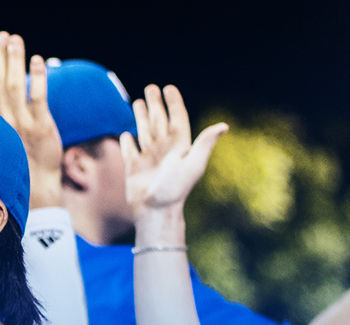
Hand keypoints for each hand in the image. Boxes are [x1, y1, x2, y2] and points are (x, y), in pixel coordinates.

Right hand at [0, 31, 61, 209]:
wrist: (35, 189)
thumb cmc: (13, 166)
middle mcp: (2, 120)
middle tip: (2, 36)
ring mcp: (21, 122)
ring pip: (16, 84)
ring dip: (15, 59)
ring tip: (15, 40)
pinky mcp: (42, 126)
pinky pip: (39, 96)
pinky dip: (38, 76)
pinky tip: (38, 60)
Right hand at [120, 85, 225, 237]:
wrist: (156, 211)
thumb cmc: (176, 189)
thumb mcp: (193, 164)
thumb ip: (205, 143)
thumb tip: (223, 125)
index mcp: (179, 146)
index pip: (177, 118)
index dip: (174, 103)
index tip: (169, 88)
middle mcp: (164, 149)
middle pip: (159, 120)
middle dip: (155, 104)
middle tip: (151, 87)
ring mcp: (148, 158)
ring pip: (144, 131)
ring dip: (141, 116)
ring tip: (138, 102)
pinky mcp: (134, 168)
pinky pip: (130, 150)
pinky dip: (127, 141)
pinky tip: (126, 134)